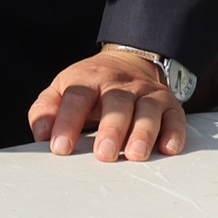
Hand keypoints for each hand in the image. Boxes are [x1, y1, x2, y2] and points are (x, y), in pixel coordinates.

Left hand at [28, 50, 187, 162]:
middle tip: (104, 154)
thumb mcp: (61, 91)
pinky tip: (168, 148)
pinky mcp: (170, 105)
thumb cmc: (90, 87)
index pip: (76, 98)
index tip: (60, 148)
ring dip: (143, 133)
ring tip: (135, 155)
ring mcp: (146, 93)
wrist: (128, 62)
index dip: (66, 122)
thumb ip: (46, 111)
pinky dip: (174, 133)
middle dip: (111, 129)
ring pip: (147, 110)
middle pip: (117, 103)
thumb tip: (42, 134)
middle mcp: (119, 84)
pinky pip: (175, 117)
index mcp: (88, 80)